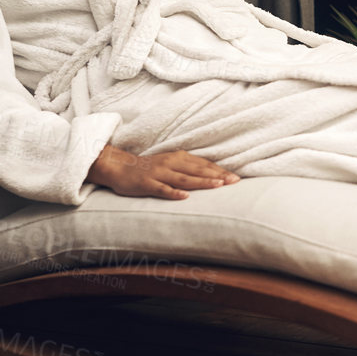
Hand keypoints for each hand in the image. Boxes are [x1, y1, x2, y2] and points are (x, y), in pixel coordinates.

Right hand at [86, 146, 239, 199]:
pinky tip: (184, 197)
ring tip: (217, 185)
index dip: (220, 171)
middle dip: (217, 176)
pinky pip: (162, 189)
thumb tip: (213, 175)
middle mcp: (171, 164)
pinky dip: (173, 192)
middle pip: (197, 170)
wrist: (120, 167)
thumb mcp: (171, 163)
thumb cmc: (150, 167)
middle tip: (234, 182)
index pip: (204, 164)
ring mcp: (159, 174)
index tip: (236, 178)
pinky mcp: (147, 184)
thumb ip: (189, 168)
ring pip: (183, 179)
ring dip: (201, 182)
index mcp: (179, 158)